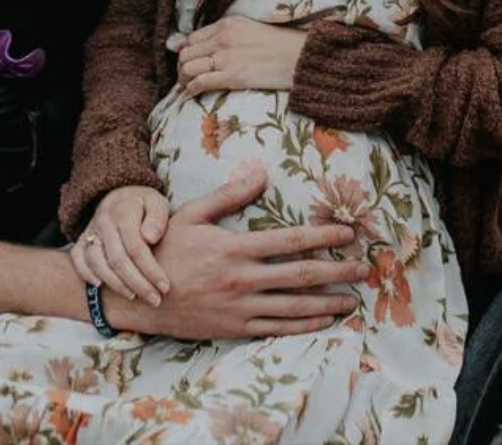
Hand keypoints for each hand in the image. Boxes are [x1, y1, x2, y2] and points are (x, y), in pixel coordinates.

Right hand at [72, 185, 170, 307]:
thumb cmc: (144, 204)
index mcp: (124, 211)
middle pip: (118, 260)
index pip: (137, 248)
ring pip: (97, 263)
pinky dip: (87, 275)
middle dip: (138, 284)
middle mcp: (104, 221)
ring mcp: (90, 231)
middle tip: (154, 300)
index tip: (165, 287)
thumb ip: (158, 218)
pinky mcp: (81, 240)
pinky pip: (78, 260)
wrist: (120, 196)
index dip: (151, 270)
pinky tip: (102, 286)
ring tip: (134, 296)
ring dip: (115, 284)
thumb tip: (150, 237)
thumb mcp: (157, 202)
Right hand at [106, 161, 366, 339]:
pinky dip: (304, 327)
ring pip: (295, 308)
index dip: (324, 237)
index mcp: (236, 248)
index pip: (291, 241)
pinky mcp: (234, 329)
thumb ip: (229, 196)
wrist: (138, 297)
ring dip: (328, 302)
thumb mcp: (192, 214)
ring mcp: (240, 308)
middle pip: (301, 276)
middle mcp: (243, 280)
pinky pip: (277, 329)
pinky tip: (323, 322)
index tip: (349, 233)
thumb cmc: (165, 249)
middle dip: (337, 272)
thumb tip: (261, 172)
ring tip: (353, 299)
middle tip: (364, 268)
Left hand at [169, 13, 315, 95]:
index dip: (187, 51)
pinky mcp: (232, 77)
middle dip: (182, 66)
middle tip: (186, 76)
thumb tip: (209, 45)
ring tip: (187, 86)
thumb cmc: (281, 43)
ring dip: (184, 79)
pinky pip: (200, 82)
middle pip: (186, 53)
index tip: (190, 61)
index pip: (193, 37)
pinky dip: (191, 90)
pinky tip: (191, 94)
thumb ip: (228, 34)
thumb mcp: (251, 28)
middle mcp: (222, 39)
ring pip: (188, 68)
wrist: (299, 57)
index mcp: (227, 24)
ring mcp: (226, 58)